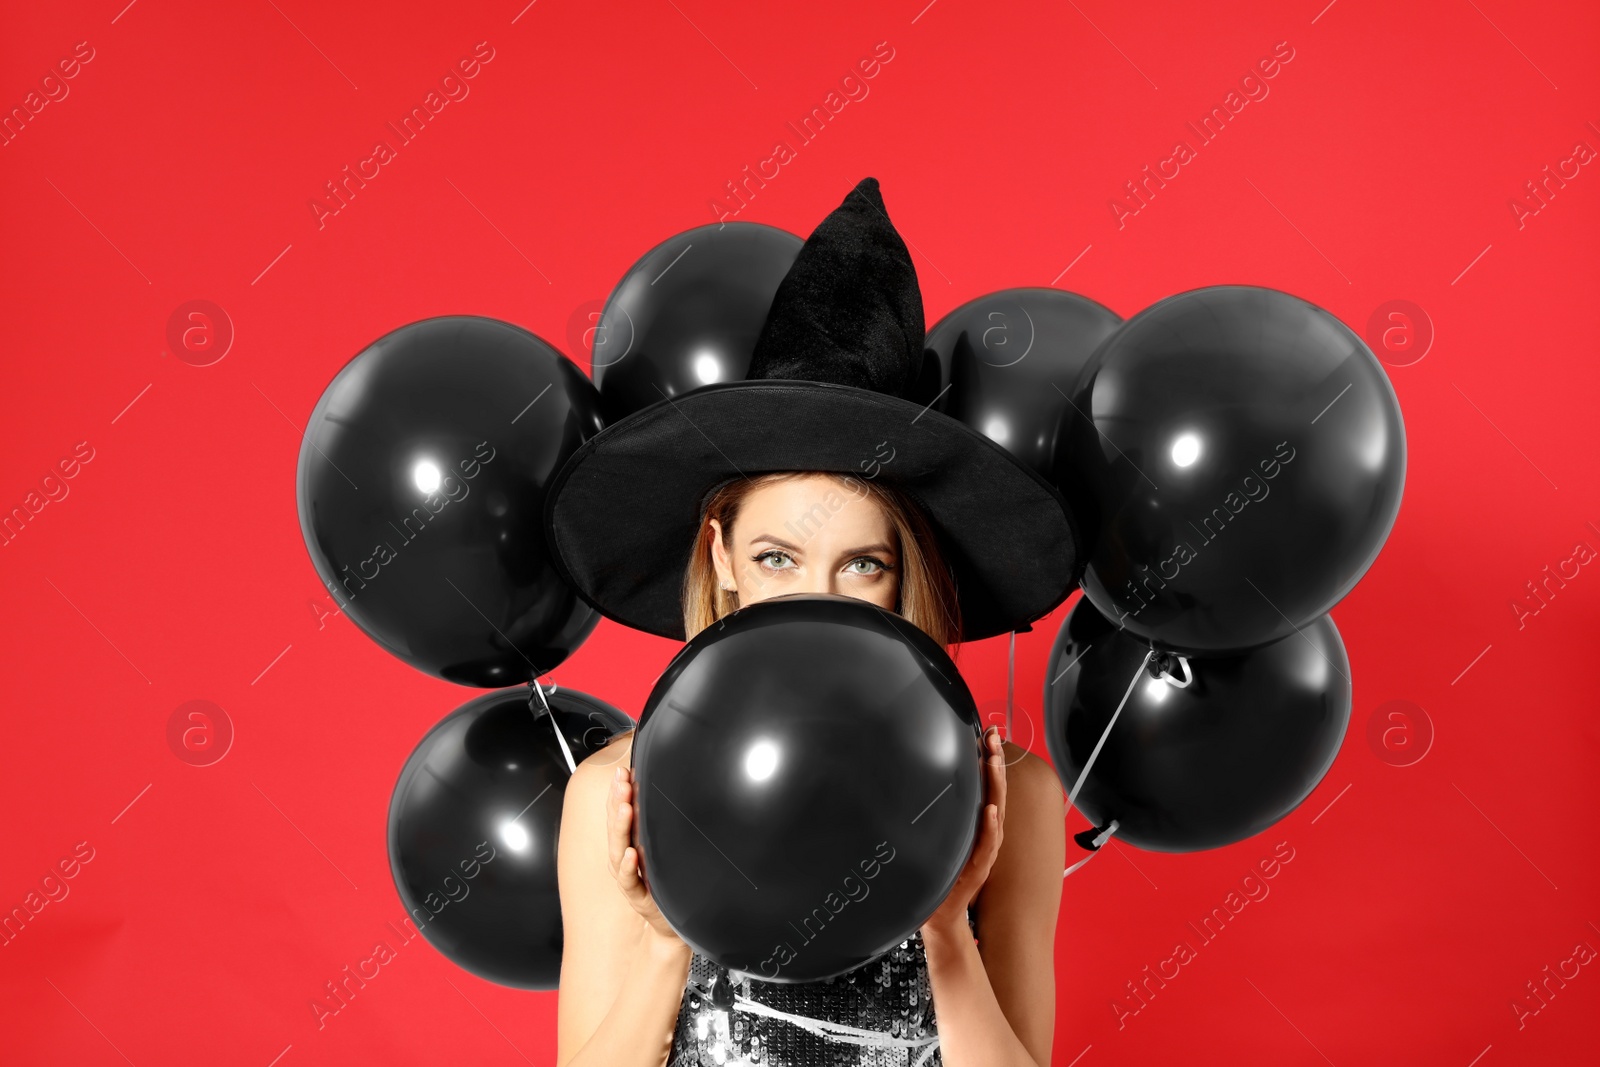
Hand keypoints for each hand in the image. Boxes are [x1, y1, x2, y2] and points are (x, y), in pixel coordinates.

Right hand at [607, 764, 684, 946]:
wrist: (675, 924)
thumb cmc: (669, 884)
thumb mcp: (665, 849)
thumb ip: (660, 825)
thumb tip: (668, 793)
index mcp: (631, 844)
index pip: (619, 814)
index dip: (618, 793)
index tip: (622, 772)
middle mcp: (626, 859)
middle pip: (616, 828)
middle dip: (617, 802)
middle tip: (621, 781)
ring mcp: (631, 878)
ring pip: (618, 850)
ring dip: (621, 828)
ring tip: (624, 808)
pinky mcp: (640, 898)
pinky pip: (630, 882)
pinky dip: (629, 867)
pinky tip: (631, 854)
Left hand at [922, 726, 1005, 936]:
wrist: (941, 911)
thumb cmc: (941, 871)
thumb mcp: (943, 835)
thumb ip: (945, 811)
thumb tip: (927, 780)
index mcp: (979, 823)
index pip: (987, 784)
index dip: (990, 758)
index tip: (989, 732)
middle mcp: (986, 832)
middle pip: (995, 791)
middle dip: (995, 761)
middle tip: (994, 736)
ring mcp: (984, 849)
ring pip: (995, 812)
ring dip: (995, 786)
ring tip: (994, 762)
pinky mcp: (977, 868)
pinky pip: (987, 844)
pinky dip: (990, 827)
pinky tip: (990, 811)